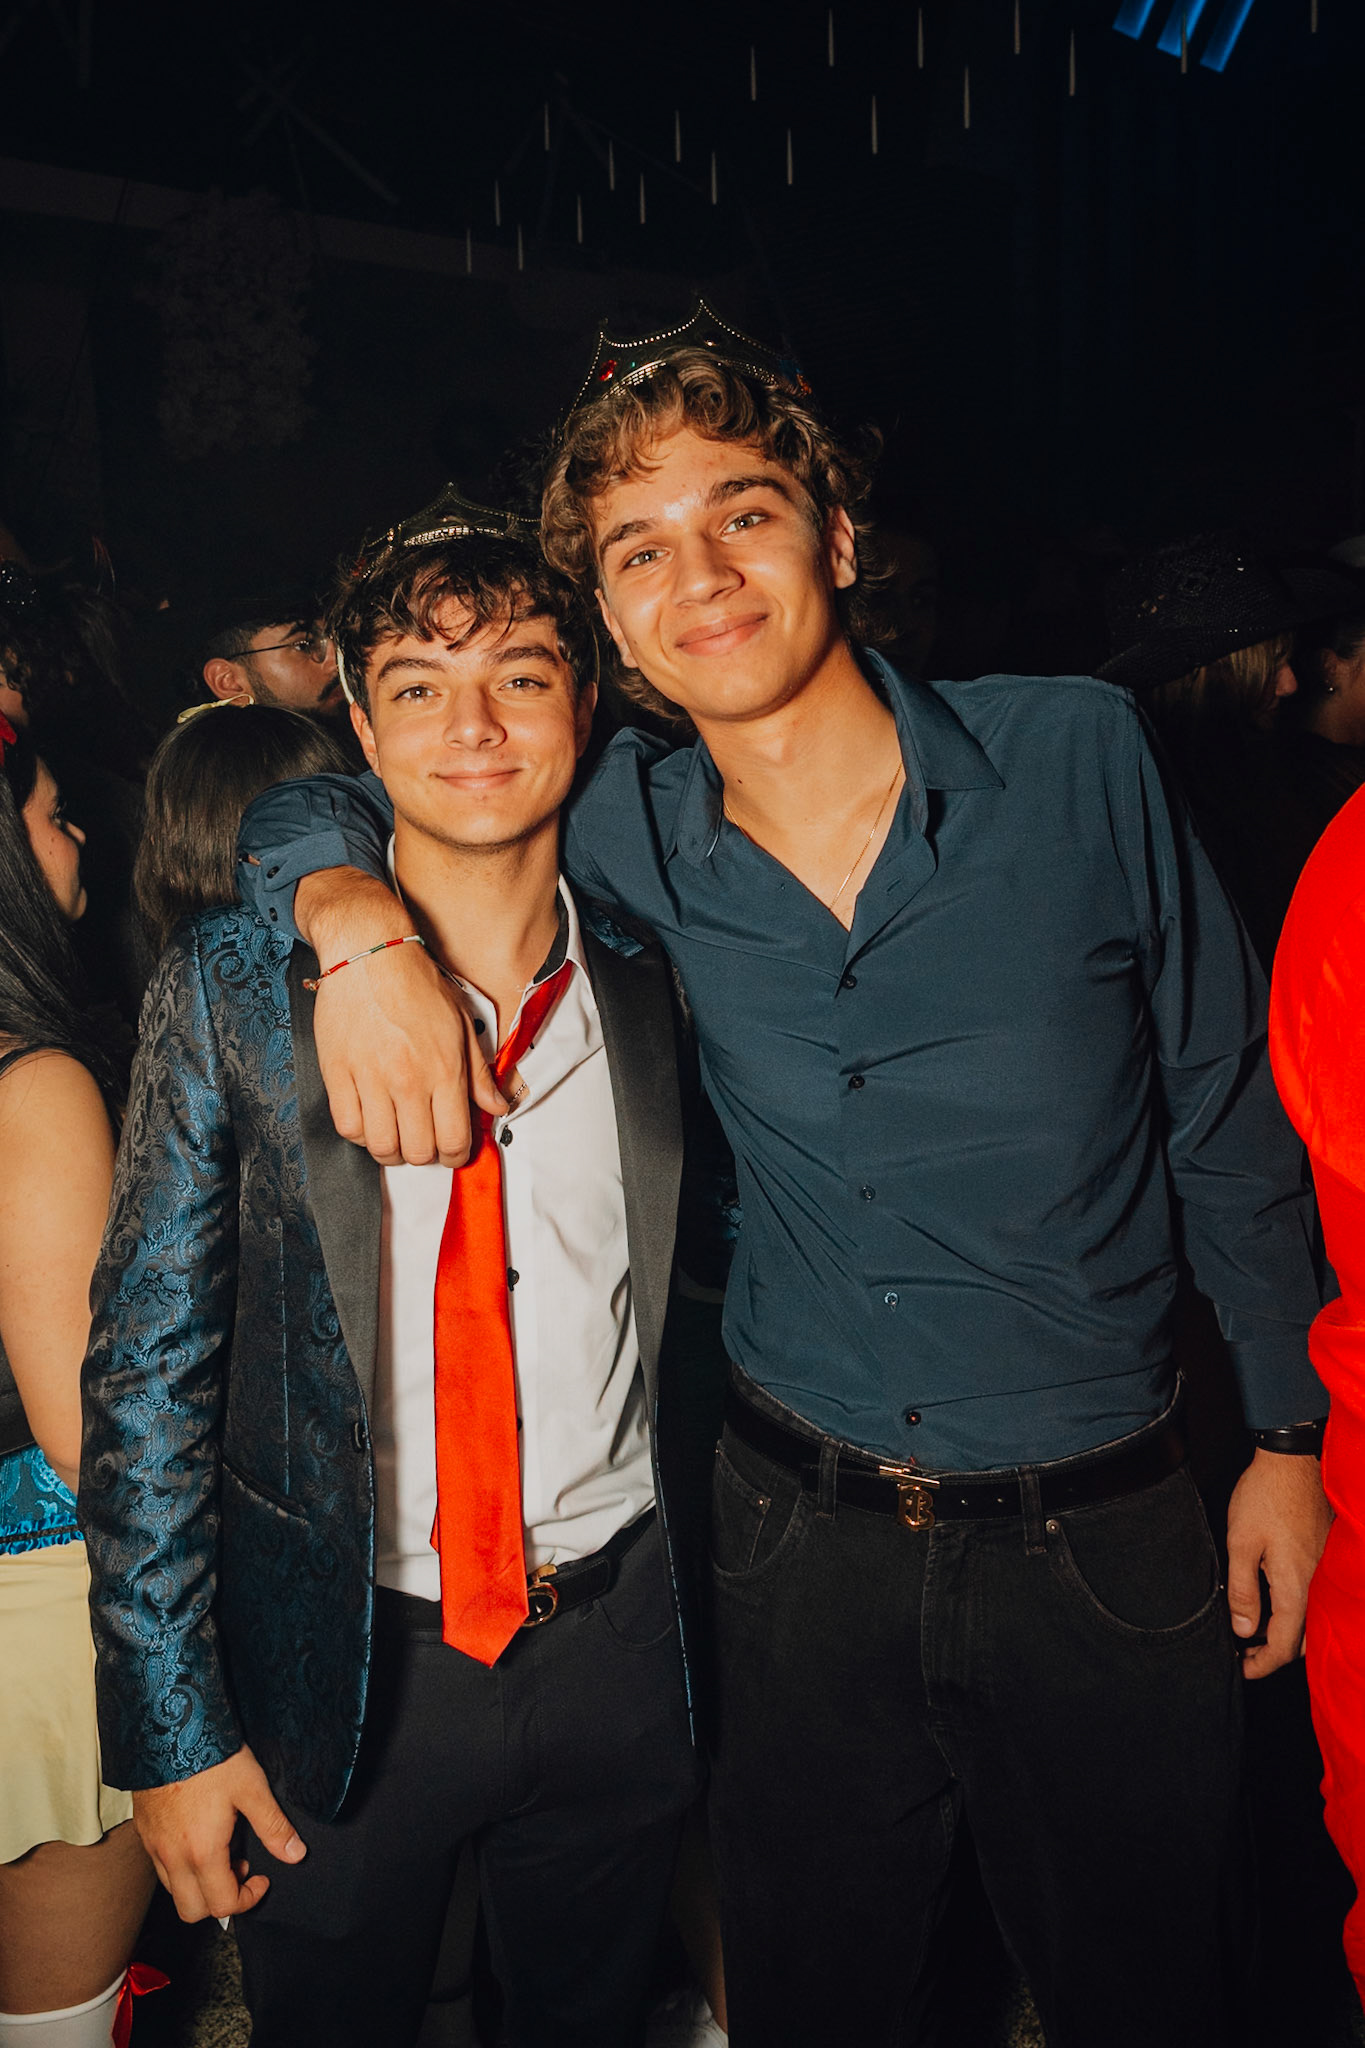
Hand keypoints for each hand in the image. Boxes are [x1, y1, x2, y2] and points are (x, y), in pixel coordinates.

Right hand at [132, 1744, 305, 1922]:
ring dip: (200, 1885)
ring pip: (174, 1891)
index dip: (248, 1899)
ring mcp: (154, 1846)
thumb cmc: (212, 1757)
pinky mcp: (144, 1832)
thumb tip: (295, 1854)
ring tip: (222, 1850)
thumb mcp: (252, 1788)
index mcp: (202, 1852)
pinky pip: (161, 1868)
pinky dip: (182, 1867)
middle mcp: (172, 1857)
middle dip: (220, 1901)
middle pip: (192, 1911)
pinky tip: (199, 1837)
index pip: (223, 1905)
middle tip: (241, 1869)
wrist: (170, 1727)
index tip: (262, 1878)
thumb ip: (273, 1826)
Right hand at [297, 868, 504, 1165]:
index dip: (455, 1156)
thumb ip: (480, 1073)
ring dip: (391, 1150)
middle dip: (425, 1154)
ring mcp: (370, 1079)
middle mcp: (409, 1080)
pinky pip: (347, 1127)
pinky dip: (360, 1133)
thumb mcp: (461, 1025)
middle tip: (423, 1139)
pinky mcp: (337, 1073)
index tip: (452, 1150)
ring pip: (381, 1147)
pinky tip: (370, 1119)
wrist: (371, 952)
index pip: (454, 1141)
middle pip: (418, 1151)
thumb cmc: (417, 984)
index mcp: (445, 1070)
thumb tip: (498, 1107)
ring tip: (396, 1134)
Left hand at [1226, 1447, 1331, 1678]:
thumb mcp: (1241, 1543)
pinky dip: (1299, 1612)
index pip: (1285, 1647)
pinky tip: (1277, 1602)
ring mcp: (1324, 1571)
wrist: (1293, 1460)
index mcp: (1295, 1588)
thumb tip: (1245, 1631)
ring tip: (1258, 1631)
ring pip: (1313, 1620)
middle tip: (1247, 1652)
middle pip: (1304, 1641)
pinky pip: (1316, 1598)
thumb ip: (1243, 1591)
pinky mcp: (1324, 1556)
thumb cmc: (1264, 1498)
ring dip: (1289, 1634)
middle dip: (1277, 1654)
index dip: (1262, 1664)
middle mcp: (1317, 1586)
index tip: (1242, 1668)